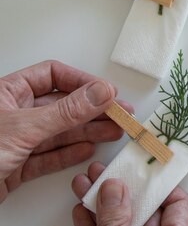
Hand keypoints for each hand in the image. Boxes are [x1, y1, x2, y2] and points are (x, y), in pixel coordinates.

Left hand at [0, 60, 128, 202]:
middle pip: (61, 105)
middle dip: (91, 109)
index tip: (107, 92)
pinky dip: (69, 154)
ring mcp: (13, 142)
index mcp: (6, 93)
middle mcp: (11, 114)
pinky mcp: (13, 168)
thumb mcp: (23, 128)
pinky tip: (88, 149)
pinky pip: (48, 157)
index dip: (81, 82)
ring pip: (58, 132)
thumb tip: (100, 92)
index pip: (52, 76)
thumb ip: (66, 111)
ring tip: (114, 131)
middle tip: (119, 113)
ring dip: (88, 132)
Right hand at [72, 161, 187, 225]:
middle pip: (144, 206)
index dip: (160, 183)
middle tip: (103, 170)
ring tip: (84, 184)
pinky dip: (94, 222)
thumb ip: (118, 218)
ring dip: (100, 202)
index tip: (140, 168)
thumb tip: (114, 188)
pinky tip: (81, 210)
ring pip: (120, 218)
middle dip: (119, 186)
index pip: (180, 203)